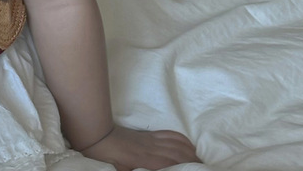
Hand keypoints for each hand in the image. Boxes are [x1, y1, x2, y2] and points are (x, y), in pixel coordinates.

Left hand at [80, 124, 200, 170]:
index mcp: (146, 160)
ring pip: (177, 143)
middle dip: (195, 162)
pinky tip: (188, 145)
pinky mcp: (148, 135)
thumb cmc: (107, 158)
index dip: (187, 168)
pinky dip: (182, 140)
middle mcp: (152, 148)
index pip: (173, 164)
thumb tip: (154, 169)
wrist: (97, 136)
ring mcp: (151, 140)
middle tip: (205, 168)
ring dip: (191, 152)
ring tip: (201, 161)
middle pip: (180, 154)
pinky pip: (169, 134)